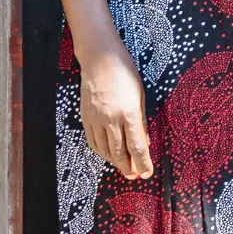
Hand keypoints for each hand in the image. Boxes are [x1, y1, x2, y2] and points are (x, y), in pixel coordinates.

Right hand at [79, 44, 153, 179]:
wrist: (100, 58)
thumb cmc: (124, 72)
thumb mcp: (140, 95)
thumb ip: (140, 121)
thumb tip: (144, 142)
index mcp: (129, 113)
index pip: (136, 146)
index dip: (142, 163)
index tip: (147, 173)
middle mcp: (111, 119)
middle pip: (119, 153)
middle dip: (129, 167)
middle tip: (135, 175)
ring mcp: (96, 119)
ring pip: (105, 150)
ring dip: (115, 162)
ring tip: (123, 167)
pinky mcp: (85, 117)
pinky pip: (93, 141)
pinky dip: (101, 152)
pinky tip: (108, 154)